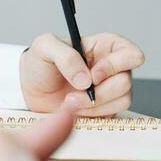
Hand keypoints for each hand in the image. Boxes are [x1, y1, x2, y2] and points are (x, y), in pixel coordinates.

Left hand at [20, 33, 144, 116]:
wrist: (29, 88)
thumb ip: (66, 56)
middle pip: (126, 81)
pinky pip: (111, 114)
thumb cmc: (39, 62)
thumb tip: (86, 79)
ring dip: (93, 106)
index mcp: (104, 46)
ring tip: (68, 102)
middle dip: (100, 92)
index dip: (115, 66)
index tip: (92, 76)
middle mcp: (112, 67)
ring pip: (122, 100)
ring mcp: (109, 88)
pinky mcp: (104, 107)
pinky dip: (92, 115)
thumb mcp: (45, 47)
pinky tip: (73, 109)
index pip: (131, 54)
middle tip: (73, 94)